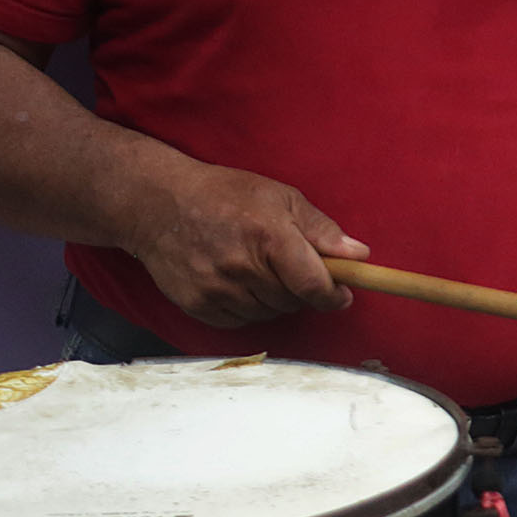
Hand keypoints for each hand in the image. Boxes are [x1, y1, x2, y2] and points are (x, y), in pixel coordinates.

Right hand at [122, 160, 366, 328]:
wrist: (158, 204)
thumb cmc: (224, 196)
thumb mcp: (280, 197)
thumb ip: (321, 229)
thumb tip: (358, 255)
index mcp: (269, 237)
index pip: (313, 285)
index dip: (334, 295)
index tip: (341, 294)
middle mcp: (242, 267)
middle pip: (294, 301)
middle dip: (302, 290)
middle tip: (291, 268)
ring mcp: (217, 289)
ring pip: (269, 313)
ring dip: (275, 299)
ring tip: (260, 269)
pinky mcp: (198, 305)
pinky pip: (241, 321)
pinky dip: (248, 308)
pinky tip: (238, 282)